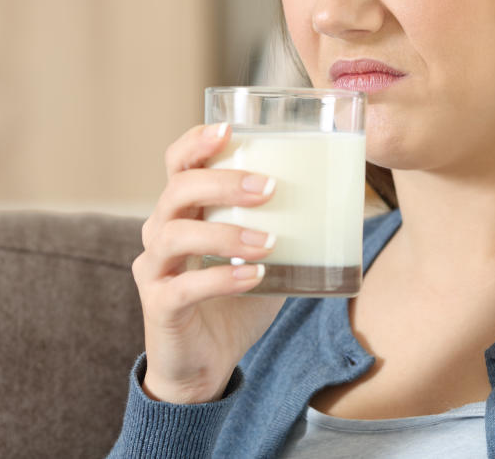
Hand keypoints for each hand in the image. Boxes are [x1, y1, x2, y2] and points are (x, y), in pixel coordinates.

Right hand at [131, 123, 286, 404]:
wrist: (206, 365)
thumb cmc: (234, 302)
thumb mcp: (262, 256)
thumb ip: (283, 228)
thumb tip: (339, 201)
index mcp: (183, 210)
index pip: (178, 162)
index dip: (196, 141)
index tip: (229, 129)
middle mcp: (160, 231)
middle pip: (178, 189)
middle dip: (224, 182)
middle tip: (270, 187)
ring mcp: (154, 268)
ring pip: (175, 234)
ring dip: (226, 233)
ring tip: (268, 241)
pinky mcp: (158, 305)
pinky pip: (184, 287)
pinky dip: (222, 279)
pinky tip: (255, 277)